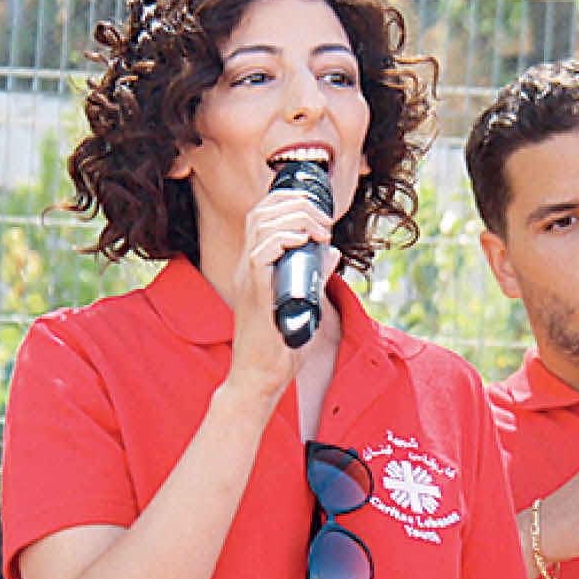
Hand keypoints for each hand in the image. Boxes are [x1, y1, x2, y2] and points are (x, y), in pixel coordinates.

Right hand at [216, 184, 336, 396]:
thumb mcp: (304, 302)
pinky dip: (284, 239)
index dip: (288, 201)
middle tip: (324, 219)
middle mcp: (247, 266)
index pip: (262, 216)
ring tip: (319, 230)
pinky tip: (304, 242)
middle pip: (261, 212)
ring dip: (296, 218)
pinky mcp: (254, 292)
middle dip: (296, 203)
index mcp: (255, 266)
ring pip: (261, 225)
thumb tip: (331, 253)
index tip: (318, 212)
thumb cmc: (277, 347)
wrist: (258, 377)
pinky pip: (260, 253)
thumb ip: (315, 276)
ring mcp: (247, 278)